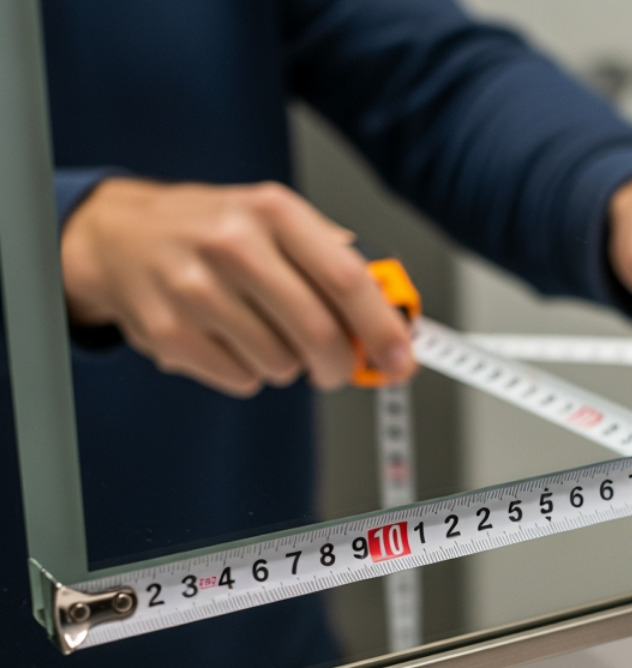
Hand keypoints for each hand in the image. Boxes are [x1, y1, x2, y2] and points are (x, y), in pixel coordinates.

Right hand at [61, 179, 413, 396]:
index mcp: (272, 211)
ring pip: (282, 363)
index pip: (346, 279)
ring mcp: (194, 288)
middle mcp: (232, 244)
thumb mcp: (276, 222)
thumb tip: (395, 317)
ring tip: (261, 332)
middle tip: (338, 369)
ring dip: (288, 364)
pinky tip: (228, 339)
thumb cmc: (211, 231)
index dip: (382, 329)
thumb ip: (336, 262)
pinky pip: (243, 379)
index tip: (401, 361)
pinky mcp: (169, 331)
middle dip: (340, 365)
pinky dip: (248, 372)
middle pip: (318, 333)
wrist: (119, 236)